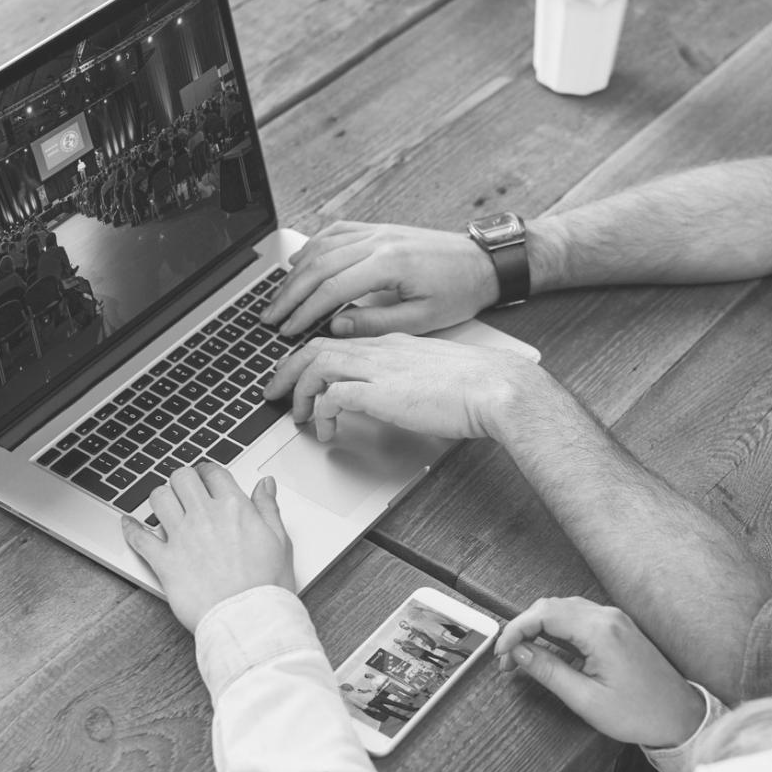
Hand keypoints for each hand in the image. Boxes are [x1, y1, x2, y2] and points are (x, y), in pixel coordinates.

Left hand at [120, 462, 294, 632]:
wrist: (249, 618)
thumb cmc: (267, 585)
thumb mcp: (279, 540)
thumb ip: (268, 507)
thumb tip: (265, 484)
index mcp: (234, 508)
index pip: (213, 472)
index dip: (208, 471)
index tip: (207, 478)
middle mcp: (205, 517)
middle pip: (182, 477)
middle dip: (183, 480)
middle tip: (186, 489)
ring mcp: (182, 538)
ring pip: (158, 498)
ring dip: (160, 498)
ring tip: (165, 505)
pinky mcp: (164, 562)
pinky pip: (138, 537)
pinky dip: (130, 528)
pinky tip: (128, 524)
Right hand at [262, 221, 498, 336]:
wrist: (484, 263)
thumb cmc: (460, 291)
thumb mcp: (423, 319)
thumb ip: (376, 323)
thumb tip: (336, 326)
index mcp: (389, 264)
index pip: (332, 289)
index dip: (304, 311)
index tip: (287, 329)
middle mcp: (379, 241)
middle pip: (318, 266)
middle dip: (290, 294)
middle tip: (271, 317)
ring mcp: (378, 231)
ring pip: (322, 246)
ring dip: (296, 272)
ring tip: (279, 296)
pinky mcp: (380, 228)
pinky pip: (337, 231)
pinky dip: (313, 246)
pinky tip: (300, 262)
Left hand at [262, 333, 549, 442]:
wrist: (497, 387)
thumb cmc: (479, 386)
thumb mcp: (435, 375)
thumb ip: (409, 379)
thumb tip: (395, 397)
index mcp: (393, 342)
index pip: (339, 341)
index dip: (313, 359)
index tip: (303, 379)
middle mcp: (380, 349)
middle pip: (316, 347)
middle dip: (288, 371)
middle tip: (275, 394)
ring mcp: (378, 368)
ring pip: (315, 364)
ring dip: (298, 391)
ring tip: (295, 415)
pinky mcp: (380, 392)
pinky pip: (332, 396)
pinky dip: (322, 413)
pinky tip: (328, 430)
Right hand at [495, 597, 705, 747]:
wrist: (678, 717)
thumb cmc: (640, 713)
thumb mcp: (586, 699)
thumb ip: (548, 671)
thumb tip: (519, 652)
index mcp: (600, 631)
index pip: (544, 613)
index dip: (515, 629)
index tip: (501, 652)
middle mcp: (608, 617)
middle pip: (551, 606)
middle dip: (523, 629)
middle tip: (508, 660)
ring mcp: (614, 620)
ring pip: (563, 610)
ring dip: (539, 628)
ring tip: (523, 658)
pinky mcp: (618, 627)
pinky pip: (579, 618)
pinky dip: (557, 630)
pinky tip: (548, 652)